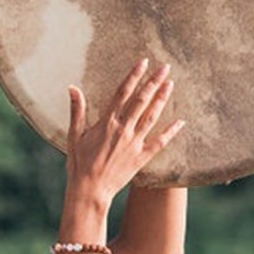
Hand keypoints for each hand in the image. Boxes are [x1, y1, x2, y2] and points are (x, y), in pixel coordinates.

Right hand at [65, 58, 183, 203]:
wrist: (90, 191)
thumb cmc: (79, 164)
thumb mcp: (74, 135)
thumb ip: (77, 111)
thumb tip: (73, 88)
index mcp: (107, 122)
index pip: (123, 92)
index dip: (134, 75)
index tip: (143, 62)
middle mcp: (123, 129)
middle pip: (142, 100)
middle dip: (154, 81)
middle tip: (165, 67)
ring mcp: (134, 143)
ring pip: (152, 116)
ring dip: (162, 99)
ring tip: (171, 84)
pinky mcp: (141, 157)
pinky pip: (160, 142)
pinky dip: (171, 132)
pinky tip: (181, 122)